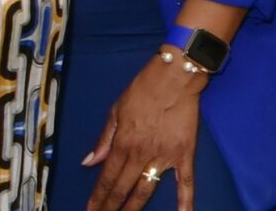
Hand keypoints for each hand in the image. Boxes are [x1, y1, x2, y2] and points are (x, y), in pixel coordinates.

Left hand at [81, 55, 206, 210]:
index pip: (106, 177)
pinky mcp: (184, 154)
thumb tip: (89, 162)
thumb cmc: (144, 89)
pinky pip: (185, 182)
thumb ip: (104, 139)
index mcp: (123, 143)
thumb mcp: (116, 110)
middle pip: (123, 188)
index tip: (91, 210)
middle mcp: (141, 154)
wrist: (175, 77)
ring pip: (146, 190)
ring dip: (134, 207)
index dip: (98, 197)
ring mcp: (164, 156)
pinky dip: (185, 201)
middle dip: (111, 206)